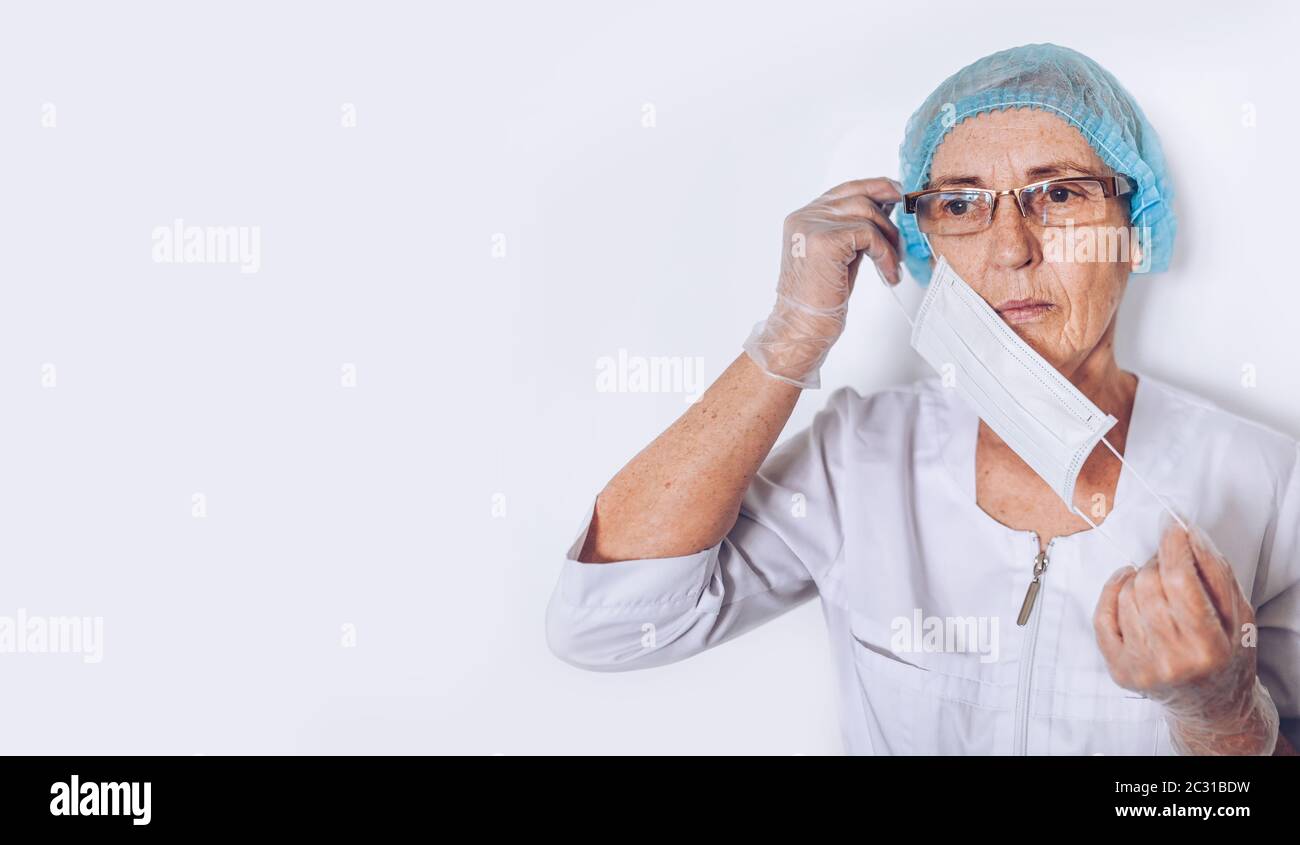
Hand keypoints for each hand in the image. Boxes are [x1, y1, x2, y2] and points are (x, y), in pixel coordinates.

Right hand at [742, 178, 902, 388]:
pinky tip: (888, 274)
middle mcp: (805, 216)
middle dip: (888, 215)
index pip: (845, 189)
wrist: (802, 327)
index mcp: (804, 217)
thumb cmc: (821, 298)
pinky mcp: (825, 240)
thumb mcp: (841, 254)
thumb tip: (886, 206)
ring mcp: (812, 225)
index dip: (875, 188)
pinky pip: (869, 234)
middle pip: (859, 195)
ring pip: (867, 213)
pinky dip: (885, 254)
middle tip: (901, 238)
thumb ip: (855, 229)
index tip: (897, 195)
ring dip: (889, 239)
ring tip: (892, 265)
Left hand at [1093, 517, 1279, 754]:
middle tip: (1170, 565)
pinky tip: (1128, 585)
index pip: (1180, 581)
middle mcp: (1173, 662)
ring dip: (1139, 579)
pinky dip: (1113, 592)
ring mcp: (1142, 668)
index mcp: (1209, 647)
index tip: (1172, 525)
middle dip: (1158, 563)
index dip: (1173, 546)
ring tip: (1157, 586)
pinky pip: (1102, 616)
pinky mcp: (1119, 670)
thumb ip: (1215, 571)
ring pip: (1126, 596)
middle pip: (1149, 585)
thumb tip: (1186, 531)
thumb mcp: (1238, 614)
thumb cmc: (1227, 653)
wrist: (1211, 704)